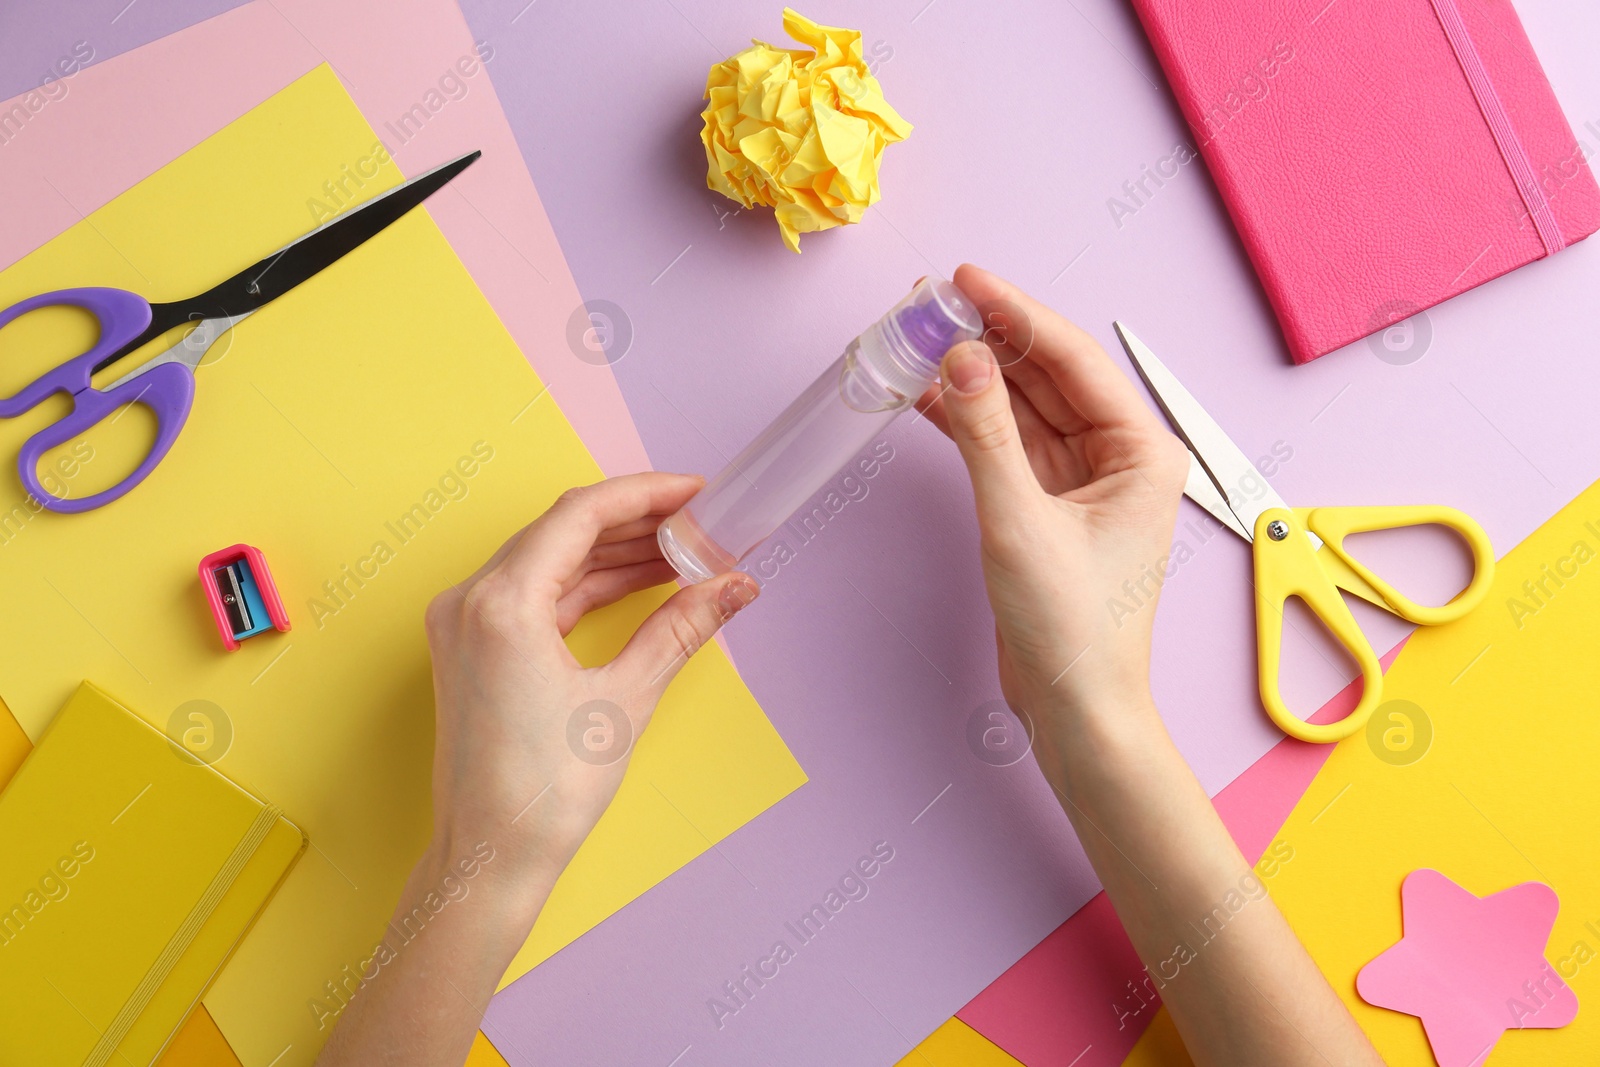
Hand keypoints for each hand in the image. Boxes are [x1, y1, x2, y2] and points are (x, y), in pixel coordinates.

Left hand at [421, 472, 758, 911]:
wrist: (490, 858)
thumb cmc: (546, 792)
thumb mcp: (626, 699)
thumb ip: (682, 628)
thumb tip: (736, 586)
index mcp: (500, 603)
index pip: (580, 514)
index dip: (646, 494)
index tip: (697, 492)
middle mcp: (470, 600)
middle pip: (562, 530)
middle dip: (636, 522)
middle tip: (700, 522)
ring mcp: (465, 623)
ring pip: (550, 560)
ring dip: (615, 553)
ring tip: (683, 553)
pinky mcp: (472, 647)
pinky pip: (536, 594)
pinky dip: (587, 586)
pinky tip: (639, 584)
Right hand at [916, 265, 1187, 764]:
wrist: (1074, 710)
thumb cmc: (1073, 631)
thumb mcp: (1020, 523)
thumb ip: (985, 435)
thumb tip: (960, 357)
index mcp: (1143, 453)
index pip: (1074, 360)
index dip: (1017, 314)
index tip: (968, 279)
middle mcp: (1119, 459)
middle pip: (1047, 375)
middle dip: (989, 337)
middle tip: (932, 302)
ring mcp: (1082, 483)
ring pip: (1022, 407)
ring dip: (973, 376)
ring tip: (919, 336)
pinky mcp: (1047, 507)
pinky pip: (1006, 445)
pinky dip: (967, 421)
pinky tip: (927, 393)